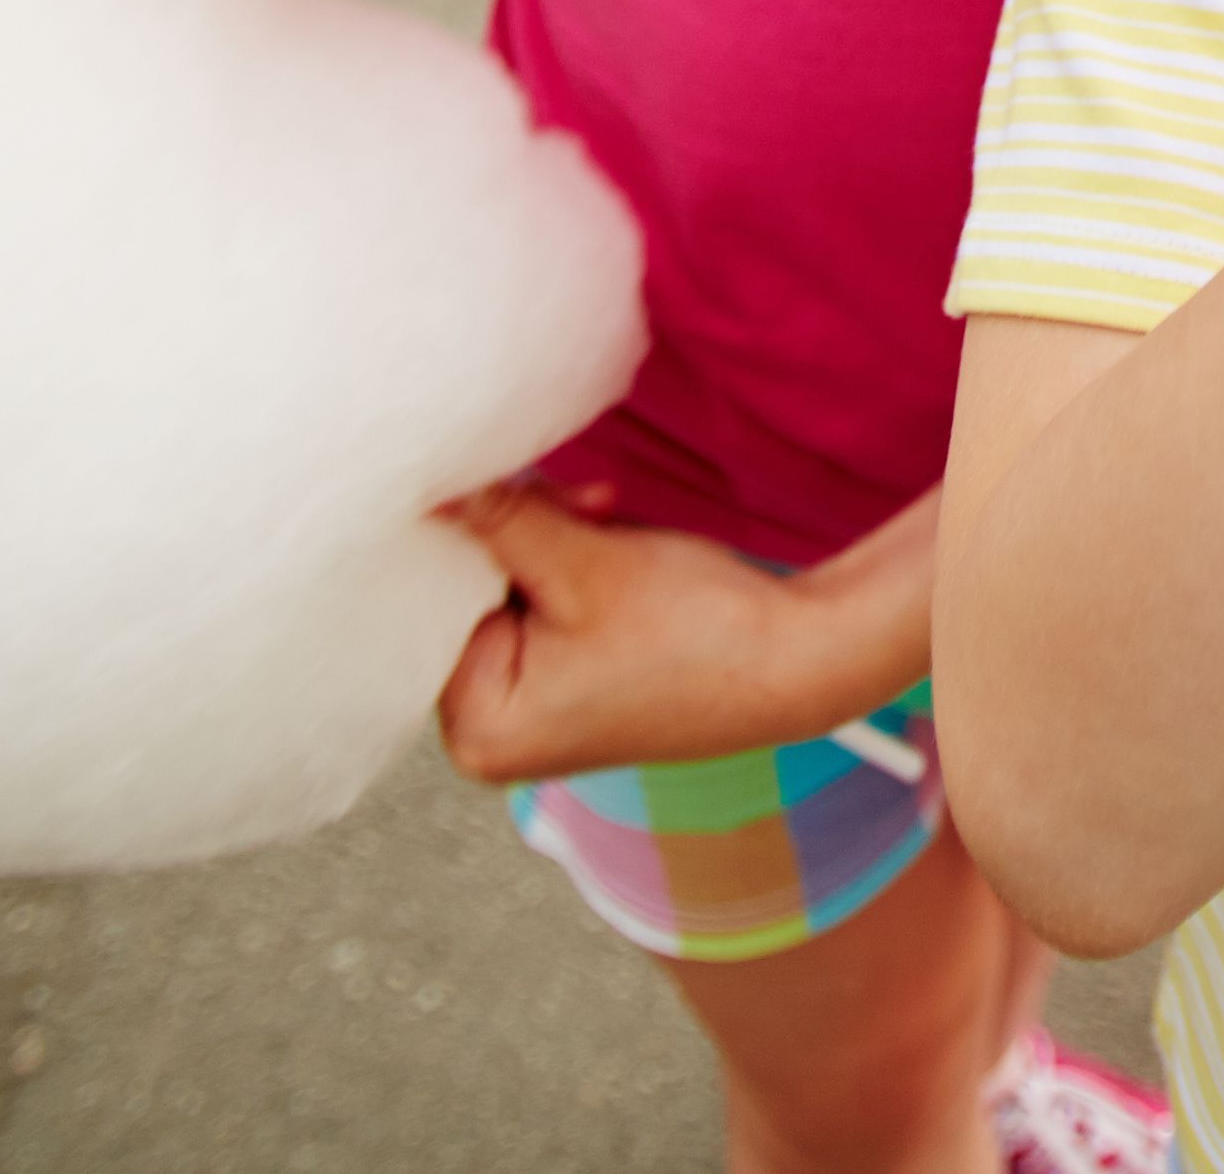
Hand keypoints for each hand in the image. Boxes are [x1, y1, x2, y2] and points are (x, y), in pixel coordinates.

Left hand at [434, 488, 908, 785]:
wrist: (798, 660)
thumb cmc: (697, 630)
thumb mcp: (584, 560)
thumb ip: (498, 518)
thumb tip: (425, 484)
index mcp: (478, 730)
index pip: (429, 609)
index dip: (467, 538)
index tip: (504, 486)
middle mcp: (490, 738)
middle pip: (467, 601)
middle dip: (520, 537)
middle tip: (583, 503)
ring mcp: (531, 717)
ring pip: (507, 595)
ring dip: (551, 543)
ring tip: (608, 519)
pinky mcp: (568, 691)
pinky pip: (541, 611)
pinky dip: (571, 568)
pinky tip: (613, 543)